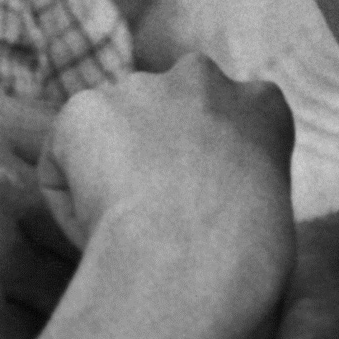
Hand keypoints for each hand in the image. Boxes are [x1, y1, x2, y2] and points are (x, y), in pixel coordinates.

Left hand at [39, 59, 294, 287]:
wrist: (194, 258)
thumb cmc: (246, 261)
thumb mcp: (276, 214)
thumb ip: (242, 187)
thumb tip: (202, 208)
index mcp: (261, 103)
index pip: (226, 119)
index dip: (204, 164)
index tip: (196, 205)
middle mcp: (201, 78)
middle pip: (162, 111)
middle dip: (152, 150)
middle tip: (152, 215)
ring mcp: (139, 86)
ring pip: (109, 135)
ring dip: (108, 173)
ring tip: (124, 230)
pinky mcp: (83, 109)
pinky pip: (62, 161)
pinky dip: (67, 199)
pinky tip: (94, 230)